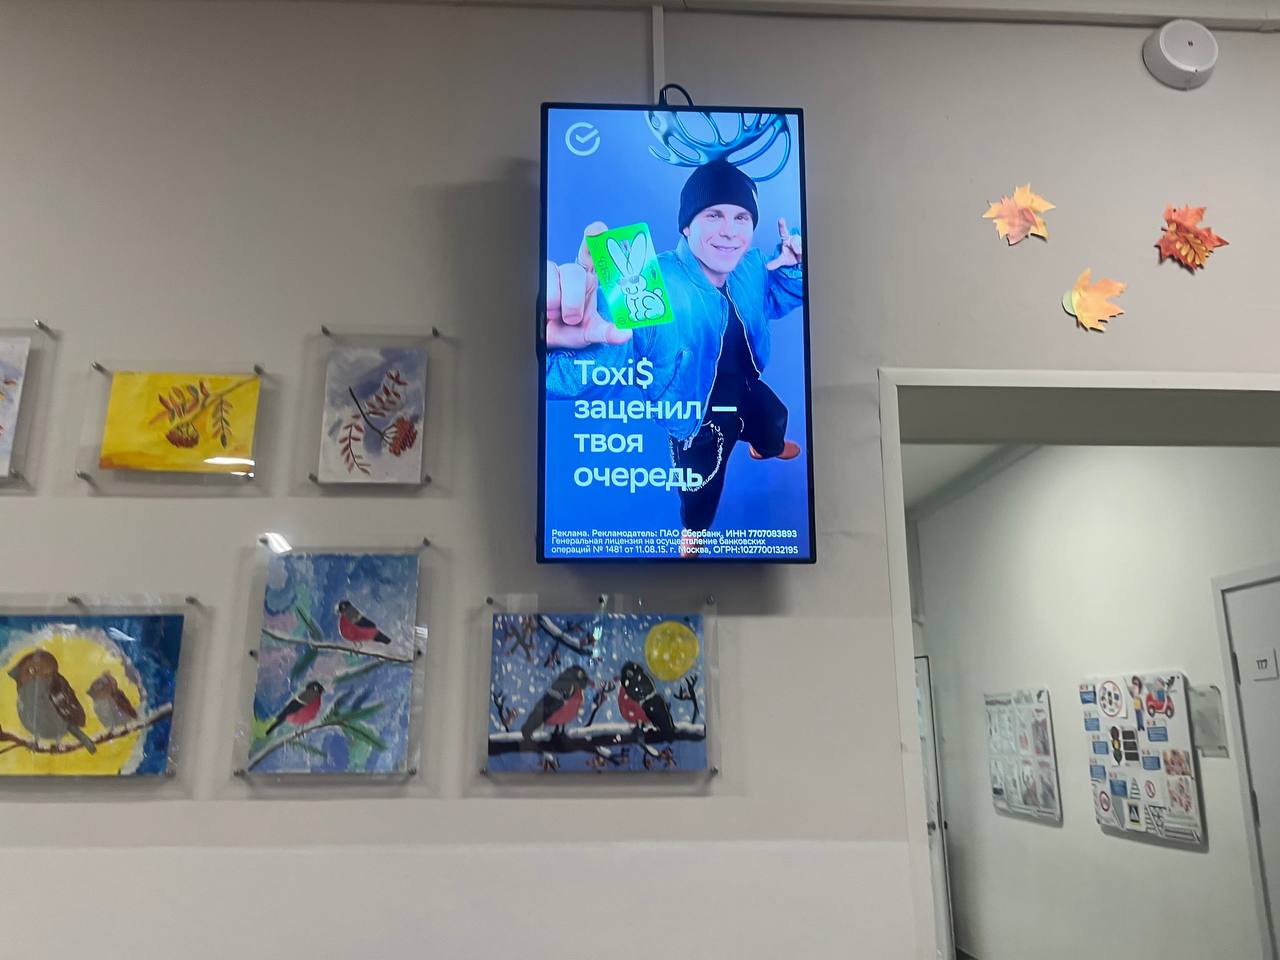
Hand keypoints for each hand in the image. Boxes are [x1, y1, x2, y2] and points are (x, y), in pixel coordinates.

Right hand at [545, 222, 632, 348]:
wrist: (546, 341)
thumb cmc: (571, 330)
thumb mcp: (592, 332)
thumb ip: (608, 332)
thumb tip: (625, 334)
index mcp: (590, 280)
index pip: (594, 252)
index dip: (595, 236)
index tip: (596, 230)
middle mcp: (572, 275)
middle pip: (573, 271)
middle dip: (573, 296)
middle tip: (573, 318)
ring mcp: (552, 277)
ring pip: (552, 274)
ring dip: (555, 299)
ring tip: (554, 317)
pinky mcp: (535, 281)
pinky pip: (537, 280)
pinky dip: (543, 299)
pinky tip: (543, 310)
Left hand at [765, 217, 802, 270]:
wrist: (799, 260)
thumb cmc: (790, 257)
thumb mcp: (782, 260)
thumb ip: (775, 263)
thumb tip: (767, 266)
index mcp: (786, 239)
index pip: (783, 231)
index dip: (782, 225)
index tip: (781, 220)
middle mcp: (793, 238)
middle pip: (795, 240)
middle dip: (795, 246)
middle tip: (796, 252)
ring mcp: (800, 240)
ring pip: (801, 243)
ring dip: (800, 250)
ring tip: (799, 254)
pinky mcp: (805, 242)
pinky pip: (805, 246)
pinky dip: (804, 251)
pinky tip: (803, 252)